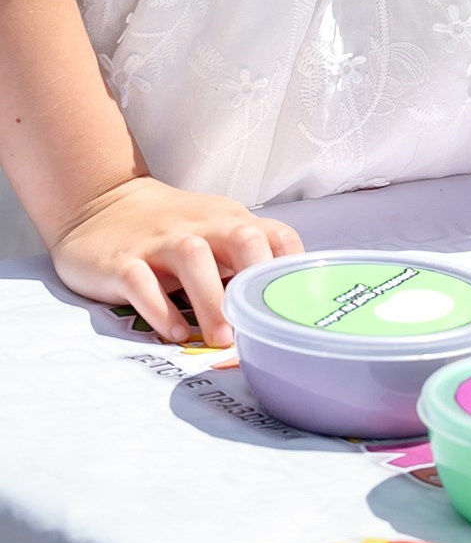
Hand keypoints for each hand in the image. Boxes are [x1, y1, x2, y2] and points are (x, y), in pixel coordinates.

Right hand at [50, 174, 302, 344]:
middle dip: (254, 279)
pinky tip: (175, 334)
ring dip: (211, 298)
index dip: (291, 267)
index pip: (275, 234)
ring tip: (221, 338)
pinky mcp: (122, 261)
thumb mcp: (213, 232)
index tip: (296, 305)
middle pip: (241, 238)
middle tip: (257, 325)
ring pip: (193, 257)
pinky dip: (160, 308)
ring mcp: (159, 241)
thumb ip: (243, 259)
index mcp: (228, 220)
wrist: (103, 203)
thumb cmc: (172, 229)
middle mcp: (199, 226)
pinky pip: (141, 281)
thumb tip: (278, 305)